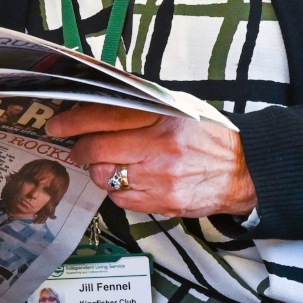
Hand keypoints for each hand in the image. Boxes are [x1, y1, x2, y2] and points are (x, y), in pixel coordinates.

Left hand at [45, 104, 255, 218]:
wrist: (244, 169)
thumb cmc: (209, 136)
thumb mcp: (179, 107)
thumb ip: (143, 103)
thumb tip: (101, 99)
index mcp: (163, 117)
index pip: (105, 116)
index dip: (75, 121)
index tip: (58, 124)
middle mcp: (160, 148)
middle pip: (99, 149)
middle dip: (80, 149)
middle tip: (77, 148)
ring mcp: (161, 179)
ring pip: (107, 177)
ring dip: (98, 170)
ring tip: (106, 164)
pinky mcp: (164, 203)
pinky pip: (122, 200)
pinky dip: (117, 190)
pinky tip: (127, 181)